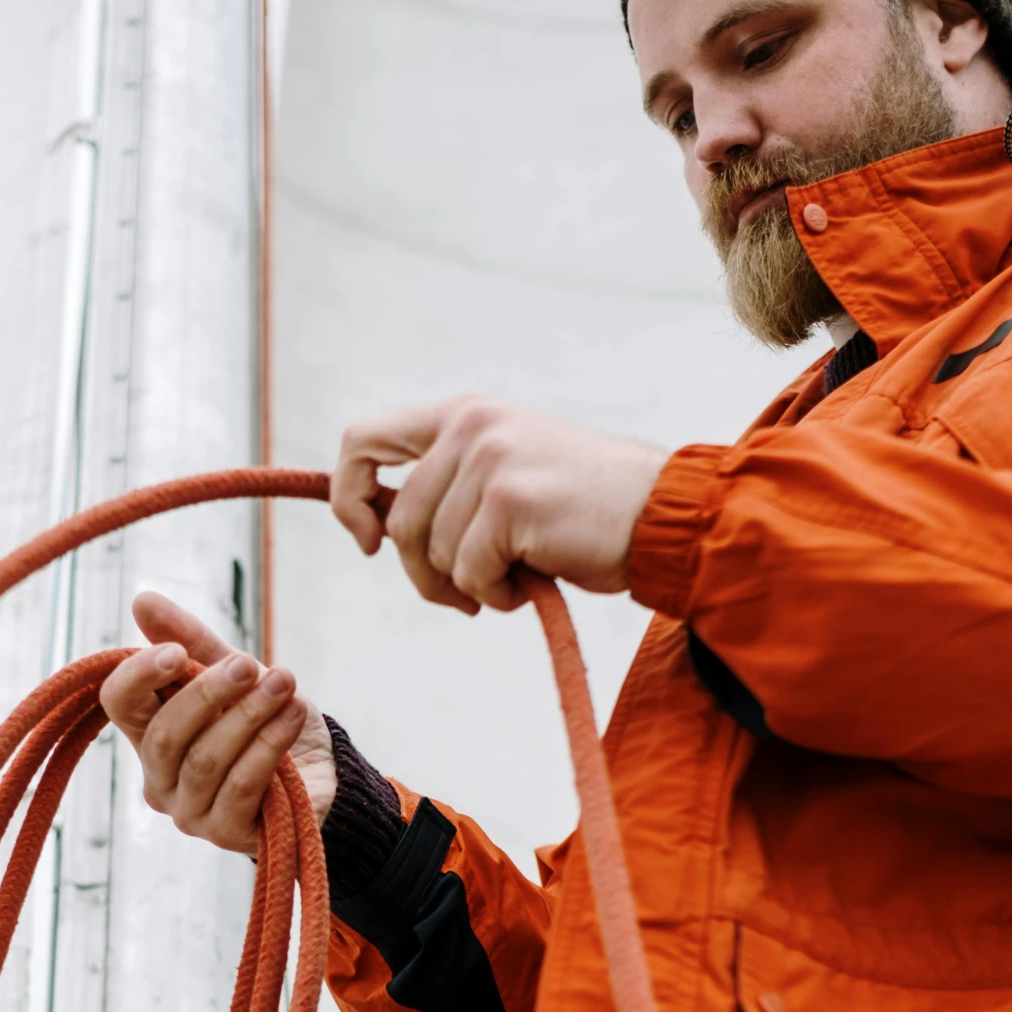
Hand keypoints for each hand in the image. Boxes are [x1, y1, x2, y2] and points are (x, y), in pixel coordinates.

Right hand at [99, 591, 335, 855]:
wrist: (324, 774)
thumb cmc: (269, 723)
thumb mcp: (235, 674)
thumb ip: (192, 641)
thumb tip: (142, 600)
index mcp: (150, 733)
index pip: (118, 704)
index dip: (140, 676)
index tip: (178, 651)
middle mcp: (159, 778)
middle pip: (164, 734)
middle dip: (209, 693)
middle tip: (251, 664)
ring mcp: (190, 812)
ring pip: (206, 760)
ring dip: (249, 715)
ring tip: (285, 683)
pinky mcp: (227, 833)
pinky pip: (241, 786)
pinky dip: (268, 746)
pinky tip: (292, 717)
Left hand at [332, 396, 667, 612]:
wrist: (661, 516)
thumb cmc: (584, 511)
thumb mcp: (506, 475)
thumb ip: (448, 485)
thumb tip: (375, 523)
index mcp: (464, 414)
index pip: (363, 441)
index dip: (350, 498)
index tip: (371, 539)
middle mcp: (471, 427)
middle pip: (397, 520)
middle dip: (421, 573)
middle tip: (461, 594)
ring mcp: (490, 460)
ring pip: (431, 553)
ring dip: (468, 586)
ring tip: (514, 580)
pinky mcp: (510, 502)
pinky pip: (469, 574)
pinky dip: (495, 596)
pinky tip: (530, 586)